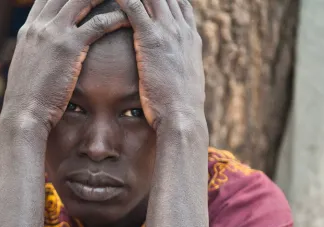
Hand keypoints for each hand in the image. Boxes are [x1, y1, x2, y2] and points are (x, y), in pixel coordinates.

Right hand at [1, 0, 128, 132]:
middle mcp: (39, 25)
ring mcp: (53, 34)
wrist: (23, 114)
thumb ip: (37, 52)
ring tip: (124, 0)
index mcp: (29, 29)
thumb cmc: (28, 97)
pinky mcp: (69, 47)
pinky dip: (114, 17)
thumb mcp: (27, 67)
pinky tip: (126, 18)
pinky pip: (97, 24)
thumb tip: (46, 53)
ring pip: (81, 0)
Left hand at [115, 0, 204, 131]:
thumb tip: (170, 67)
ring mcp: (168, 32)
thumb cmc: (179, 106)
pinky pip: (134, 7)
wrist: (182, 118)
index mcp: (190, 38)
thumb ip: (177, 65)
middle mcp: (182, 29)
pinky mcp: (151, 39)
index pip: (180, 4)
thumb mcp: (184, 80)